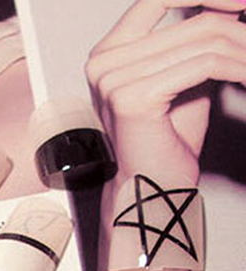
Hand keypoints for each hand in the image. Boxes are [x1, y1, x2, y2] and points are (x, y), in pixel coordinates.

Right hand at [86, 0, 245, 183]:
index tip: (241, 3)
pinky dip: (237, 68)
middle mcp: (104, 62)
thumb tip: (230, 3)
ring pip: (205, 40)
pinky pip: (203, 64)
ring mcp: (113, 79)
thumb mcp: (184, 73)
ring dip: (244, 52)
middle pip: (194, 19)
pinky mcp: (131, 97)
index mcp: (109, 51)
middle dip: (240, 30)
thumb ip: (197, 34)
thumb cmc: (165, 139)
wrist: (152, 187)